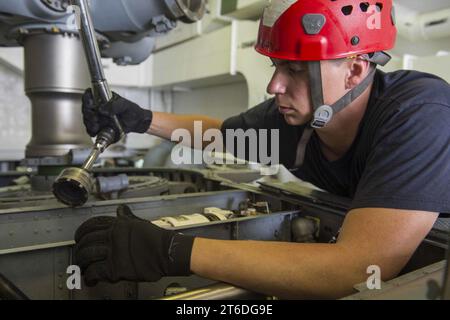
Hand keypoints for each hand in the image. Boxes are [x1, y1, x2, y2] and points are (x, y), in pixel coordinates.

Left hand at [73, 205, 194, 285]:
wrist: (167, 252)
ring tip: (83, 267)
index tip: (79, 237)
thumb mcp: (139, 222)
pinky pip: (95, 272)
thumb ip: (126, 217)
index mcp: (118, 224)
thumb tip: (121, 210)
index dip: (81, 231)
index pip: (92, 224)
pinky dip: (90, 277)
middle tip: (79, 254)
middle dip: (79, 248)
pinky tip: (91, 279)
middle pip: (86, 240)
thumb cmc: (157, 239)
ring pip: (87, 255)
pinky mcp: (116, 268)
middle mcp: (113, 236)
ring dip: (81, 263)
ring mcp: (114, 252)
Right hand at [82, 89, 152, 142]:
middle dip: (88, 114)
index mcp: (103, 98)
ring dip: (90, 123)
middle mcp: (98, 107)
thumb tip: (102, 108)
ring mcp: (98, 117)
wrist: (137, 123)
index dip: (87, 98)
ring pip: (87, 119)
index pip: (89, 95)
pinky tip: (96, 131)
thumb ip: (115, 105)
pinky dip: (92, 131)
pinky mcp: (99, 127)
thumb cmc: (132, 112)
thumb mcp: (125, 106)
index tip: (91, 104)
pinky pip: (91, 129)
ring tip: (97, 126)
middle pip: (86, 109)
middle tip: (95, 118)